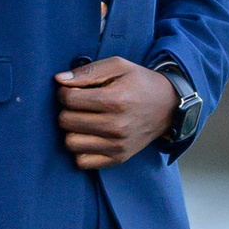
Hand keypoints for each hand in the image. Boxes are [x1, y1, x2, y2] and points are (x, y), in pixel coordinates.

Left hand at [55, 57, 177, 170]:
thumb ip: (88, 71)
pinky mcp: (118, 158)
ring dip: (71, 130)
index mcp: (115, 100)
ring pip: (70, 143)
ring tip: (83, 121)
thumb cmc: (140, 83)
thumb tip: (59, 80)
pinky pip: (82, 162)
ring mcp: (117, 145)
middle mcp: (116, 126)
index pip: (69, 99)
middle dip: (67, 110)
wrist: (169, 106)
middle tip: (79, 105)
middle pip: (66, 121)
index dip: (64, 92)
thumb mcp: (118, 66)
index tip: (72, 90)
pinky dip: (80, 149)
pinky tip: (88, 136)